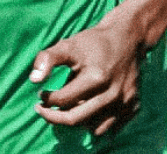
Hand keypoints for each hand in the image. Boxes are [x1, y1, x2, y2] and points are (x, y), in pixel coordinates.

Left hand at [30, 19, 147, 135]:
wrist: (127, 38)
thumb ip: (48, 59)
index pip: (63, 99)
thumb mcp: (68, 45)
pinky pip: (110, 127)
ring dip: (76, 120)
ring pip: (93, 127)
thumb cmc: (94, 42)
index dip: (47, 98)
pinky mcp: (133, 106)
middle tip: (44, 110)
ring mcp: (125, 102)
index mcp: (96, 77)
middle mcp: (113, 93)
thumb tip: (33, 80)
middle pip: (76, 119)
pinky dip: (95, 123)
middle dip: (54, 117)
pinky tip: (86, 109)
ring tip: (68, 106)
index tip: (41, 94)